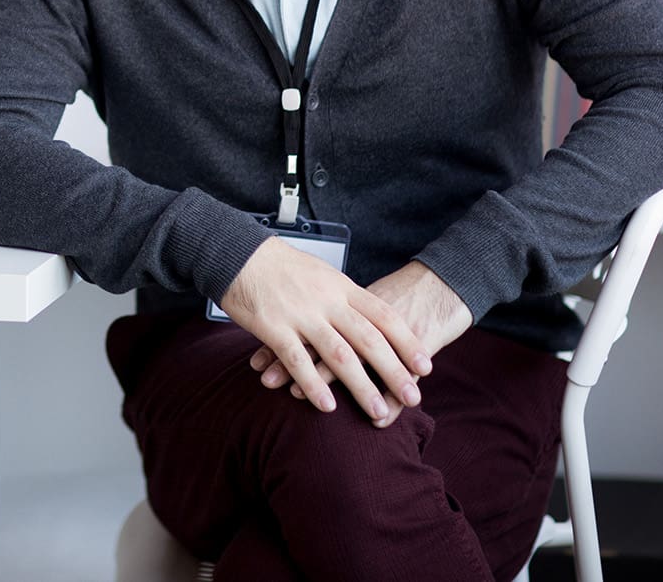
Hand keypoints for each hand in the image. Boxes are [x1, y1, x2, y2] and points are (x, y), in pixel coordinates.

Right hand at [218, 237, 432, 425]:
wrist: (237, 252)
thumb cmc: (280, 266)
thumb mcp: (322, 274)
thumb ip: (344, 297)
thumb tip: (368, 317)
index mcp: (341, 287)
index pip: (384, 316)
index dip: (407, 343)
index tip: (425, 367)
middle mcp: (327, 301)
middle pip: (369, 339)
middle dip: (394, 371)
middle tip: (414, 397)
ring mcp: (301, 314)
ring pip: (338, 355)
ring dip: (361, 386)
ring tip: (377, 410)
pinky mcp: (273, 327)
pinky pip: (297, 360)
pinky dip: (314, 385)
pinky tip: (327, 406)